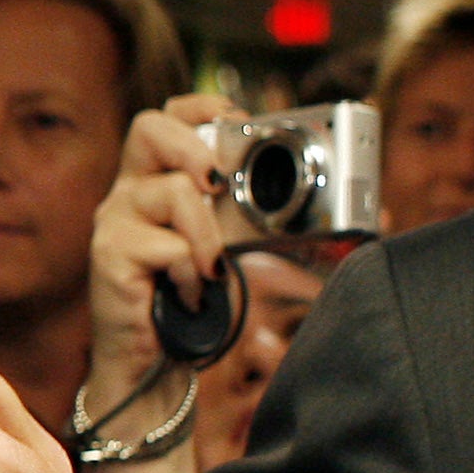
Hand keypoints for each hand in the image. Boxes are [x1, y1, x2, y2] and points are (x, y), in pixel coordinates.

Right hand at [83, 93, 237, 424]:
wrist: (152, 365)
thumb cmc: (192, 304)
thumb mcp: (232, 249)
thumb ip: (262, 221)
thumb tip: (363, 211)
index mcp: (155, 181)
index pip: (166, 118)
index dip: (202, 108)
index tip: (238, 121)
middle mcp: (128, 193)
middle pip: (149, 128)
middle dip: (194, 146)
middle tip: (217, 182)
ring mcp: (114, 223)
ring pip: (172, 191)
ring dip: (208, 232)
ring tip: (212, 268)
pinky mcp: (110, 257)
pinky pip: (166, 247)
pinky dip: (190, 272)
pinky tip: (188, 293)